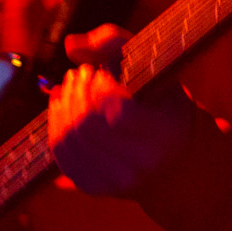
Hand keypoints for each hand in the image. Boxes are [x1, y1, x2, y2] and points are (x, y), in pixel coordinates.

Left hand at [48, 25, 197, 197]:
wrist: (175, 160)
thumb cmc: (162, 105)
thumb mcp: (152, 68)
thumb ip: (115, 43)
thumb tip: (71, 46)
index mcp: (164, 133)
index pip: (115, 109)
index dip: (100, 85)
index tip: (104, 73)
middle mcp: (142, 163)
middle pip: (85, 123)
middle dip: (76, 90)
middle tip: (80, 74)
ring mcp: (116, 181)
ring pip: (68, 138)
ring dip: (62, 104)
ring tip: (70, 87)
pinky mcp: (94, 187)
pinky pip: (61, 154)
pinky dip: (55, 125)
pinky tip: (61, 107)